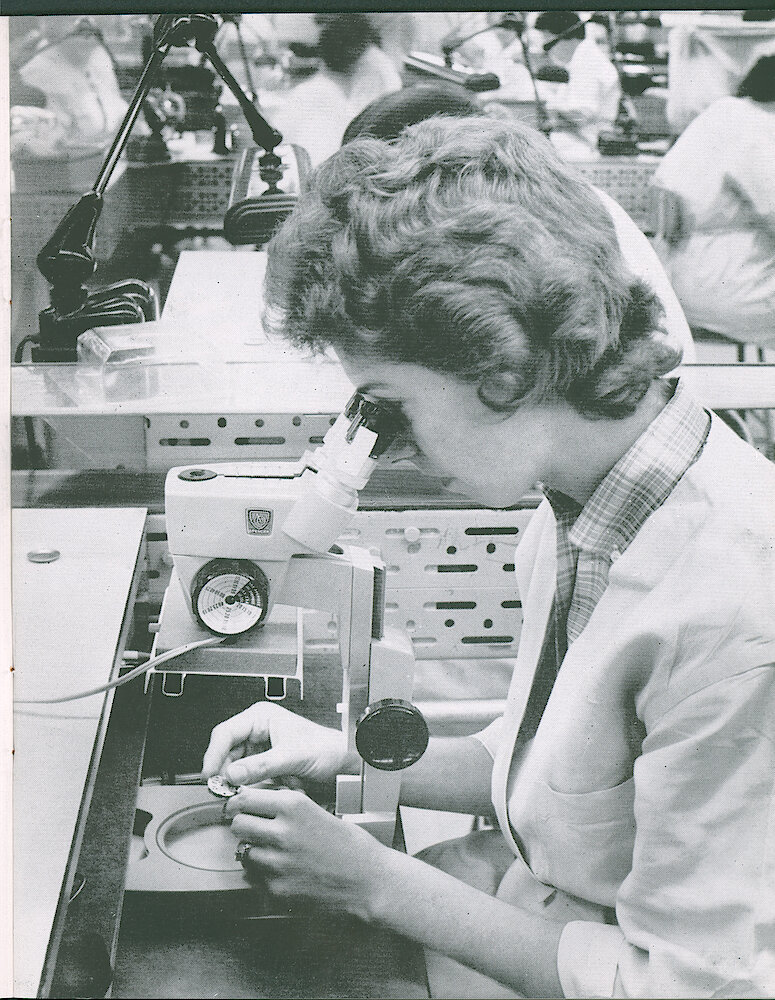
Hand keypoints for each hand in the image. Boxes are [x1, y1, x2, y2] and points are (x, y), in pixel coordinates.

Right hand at [201, 701, 359, 786]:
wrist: (343, 763)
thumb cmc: (325, 747)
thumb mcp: (292, 755)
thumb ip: (261, 765)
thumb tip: (232, 774)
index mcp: (261, 717)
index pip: (225, 733)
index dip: (213, 754)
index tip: (209, 774)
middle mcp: (257, 731)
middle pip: (226, 752)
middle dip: (224, 772)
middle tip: (222, 791)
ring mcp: (260, 749)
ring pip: (235, 768)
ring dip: (238, 782)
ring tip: (242, 793)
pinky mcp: (264, 766)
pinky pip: (247, 778)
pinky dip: (250, 787)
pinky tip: (256, 792)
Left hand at [225, 786, 387, 916]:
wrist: (368, 881)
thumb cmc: (349, 845)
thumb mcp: (316, 810)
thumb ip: (286, 806)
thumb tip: (256, 803)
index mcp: (292, 806)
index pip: (244, 799)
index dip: (240, 803)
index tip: (240, 807)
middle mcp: (281, 832)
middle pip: (238, 825)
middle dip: (244, 826)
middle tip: (255, 829)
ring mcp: (277, 863)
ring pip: (243, 852)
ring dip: (254, 851)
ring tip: (275, 852)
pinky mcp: (277, 889)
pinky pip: (255, 877)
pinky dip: (264, 874)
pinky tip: (284, 871)